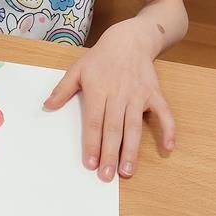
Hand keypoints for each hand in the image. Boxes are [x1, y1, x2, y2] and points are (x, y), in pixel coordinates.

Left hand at [44, 19, 175, 180]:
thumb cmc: (101, 57)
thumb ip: (62, 89)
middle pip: (114, 128)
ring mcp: (139, 95)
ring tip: (128, 171)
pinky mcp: (154, 94)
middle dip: (110, 153)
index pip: (93, 122)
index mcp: (99, 90)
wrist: (130, 39)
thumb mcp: (77, 68)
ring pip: (134, 126)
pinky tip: (168, 147)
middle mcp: (119, 94)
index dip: (92, 143)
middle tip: (107, 176)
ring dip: (132, 150)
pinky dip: (168, 130)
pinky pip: (164, 113)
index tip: (89, 164)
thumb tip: (46, 106)